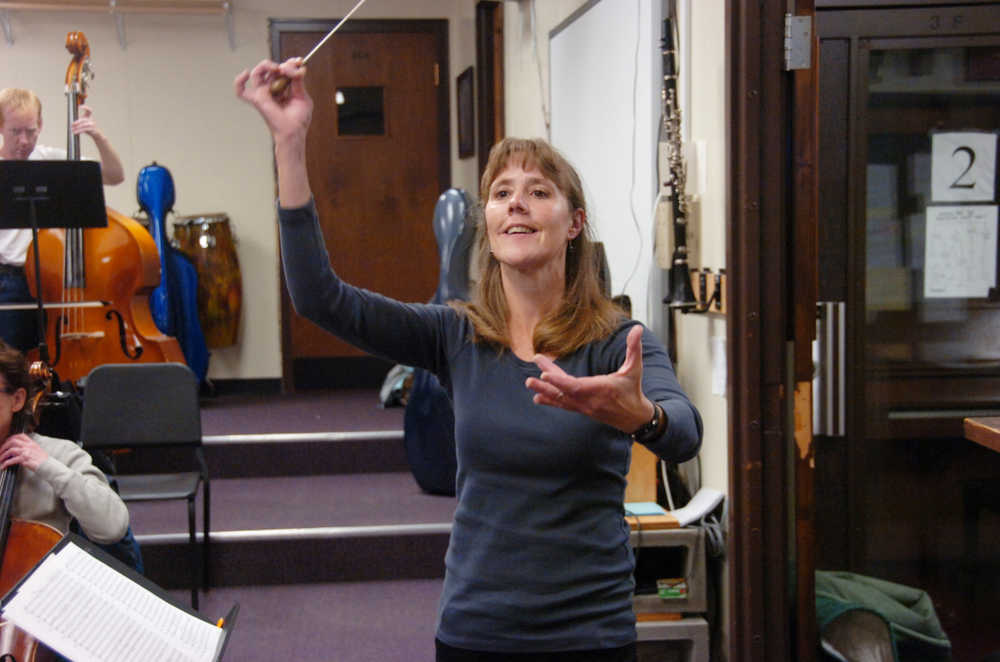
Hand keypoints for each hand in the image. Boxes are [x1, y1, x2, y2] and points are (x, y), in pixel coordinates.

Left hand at [0, 433, 48, 471]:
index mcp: (32, 443)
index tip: (6, 442)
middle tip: (0, 452)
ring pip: (11, 450)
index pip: (20, 436)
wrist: (49, 466)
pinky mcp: (25, 460)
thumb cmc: (44, 461)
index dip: (10, 438)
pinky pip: (12, 460)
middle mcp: (29, 446)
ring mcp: (27, 452)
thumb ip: (29, 448)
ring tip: (0, 460)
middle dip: (4, 447)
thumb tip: (18, 449)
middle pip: (13, 441)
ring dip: (3, 455)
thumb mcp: (37, 451)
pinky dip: (6, 463)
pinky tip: (4, 466)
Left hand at [70, 104, 99, 136]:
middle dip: (77, 122)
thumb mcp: (84, 122)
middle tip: (72, 124)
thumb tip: (71, 122)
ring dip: (77, 128)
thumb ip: (79, 120)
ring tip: (72, 129)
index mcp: (89, 116)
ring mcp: (92, 125)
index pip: (89, 110)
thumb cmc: (88, 127)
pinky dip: (79, 131)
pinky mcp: (92, 129)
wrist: (96, 134)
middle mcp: (91, 120)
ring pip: (83, 125)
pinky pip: (84, 130)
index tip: (79, 106)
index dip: (85, 107)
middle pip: (83, 120)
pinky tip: (75, 132)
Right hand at [234, 57, 313, 143]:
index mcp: (283, 87)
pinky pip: (241, 91)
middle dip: (282, 64)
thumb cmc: (299, 118)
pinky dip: (239, 82)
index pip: (283, 69)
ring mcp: (263, 93)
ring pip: (258, 72)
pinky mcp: (257, 99)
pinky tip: (245, 74)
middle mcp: (272, 88)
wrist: (294, 132)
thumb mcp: (302, 95)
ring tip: (278, 69)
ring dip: (267, 65)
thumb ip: (298, 80)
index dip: (290, 63)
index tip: (298, 61)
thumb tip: (294, 66)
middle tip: (292, 66)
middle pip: (271, 68)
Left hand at [525, 324, 655, 433]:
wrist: (634, 417)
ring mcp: (584, 406)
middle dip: (547, 385)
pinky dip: (550, 400)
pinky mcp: (582, 409)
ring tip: (529, 384)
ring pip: (561, 399)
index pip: (577, 386)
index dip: (560, 381)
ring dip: (544, 391)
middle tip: (529, 380)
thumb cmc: (633, 390)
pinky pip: (564, 404)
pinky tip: (537, 397)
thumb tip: (639, 328)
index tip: (545, 375)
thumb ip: (634, 348)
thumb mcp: (635, 368)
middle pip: (564, 392)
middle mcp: (589, 400)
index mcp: (601, 389)